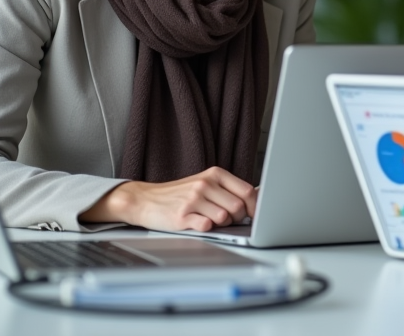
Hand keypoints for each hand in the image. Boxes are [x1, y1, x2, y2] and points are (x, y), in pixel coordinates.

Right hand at [80, 166, 257, 231]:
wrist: (145, 199)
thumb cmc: (180, 194)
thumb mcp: (205, 184)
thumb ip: (229, 190)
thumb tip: (258, 200)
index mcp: (215, 174)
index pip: (248, 191)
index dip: (255, 207)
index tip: (255, 216)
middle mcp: (205, 184)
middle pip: (239, 207)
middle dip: (237, 218)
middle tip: (226, 220)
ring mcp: (193, 199)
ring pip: (225, 218)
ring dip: (221, 224)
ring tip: (209, 220)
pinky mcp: (182, 216)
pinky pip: (206, 226)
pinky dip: (206, 229)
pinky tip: (198, 224)